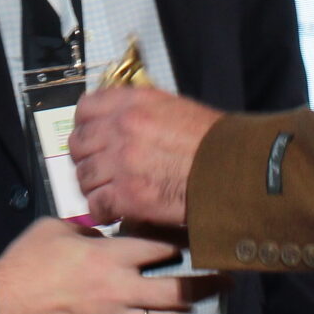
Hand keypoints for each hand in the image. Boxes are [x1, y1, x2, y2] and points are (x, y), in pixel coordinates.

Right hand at [0, 217, 194, 313]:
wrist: (1, 309)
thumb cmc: (25, 263)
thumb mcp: (54, 229)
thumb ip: (88, 232)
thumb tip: (106, 238)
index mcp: (110, 257)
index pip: (160, 249)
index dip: (177, 247)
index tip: (188, 247)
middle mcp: (121, 290)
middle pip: (179, 291)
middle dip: (208, 285)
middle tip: (226, 282)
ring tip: (187, 311)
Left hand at [69, 85, 220, 228]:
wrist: (234, 169)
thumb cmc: (214, 141)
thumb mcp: (175, 108)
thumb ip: (142, 112)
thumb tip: (121, 123)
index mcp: (132, 102)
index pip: (85, 109)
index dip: (85, 127)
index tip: (92, 139)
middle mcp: (121, 128)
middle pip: (78, 145)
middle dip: (86, 159)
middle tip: (99, 170)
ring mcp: (121, 162)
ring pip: (84, 177)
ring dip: (94, 187)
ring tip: (109, 192)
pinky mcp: (128, 195)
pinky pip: (96, 204)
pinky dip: (103, 210)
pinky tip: (114, 211)